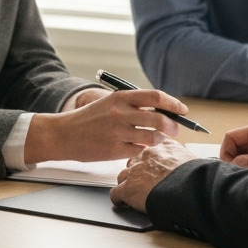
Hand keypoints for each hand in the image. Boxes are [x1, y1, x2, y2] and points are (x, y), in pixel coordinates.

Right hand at [24, 89, 186, 164]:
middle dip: (173, 125)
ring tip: (156, 138)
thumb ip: (132, 105)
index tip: (182, 110)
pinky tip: (136, 146)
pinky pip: (138, 151)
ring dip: (159, 139)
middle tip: (176, 129)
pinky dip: (141, 149)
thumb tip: (161, 109)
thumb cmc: (90, 118)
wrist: (65, 134)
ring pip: (152, 138)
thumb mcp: (109, 103)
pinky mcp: (115, 150)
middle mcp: (120, 113)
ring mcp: (118, 132)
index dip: (173, 103)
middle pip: (158, 118)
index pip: (155, 97)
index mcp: (120, 97)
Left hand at [109, 141, 195, 212]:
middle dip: (138, 173)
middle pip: (135, 162)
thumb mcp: (192, 161)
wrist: (191, 189)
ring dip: (128, 185)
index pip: (150, 151)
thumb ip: (183, 160)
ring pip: (123, 176)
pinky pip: (116, 194)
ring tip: (134, 196)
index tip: (153, 170)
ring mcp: (135, 171)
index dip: (151, 163)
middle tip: (145, 185)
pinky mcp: (128, 188)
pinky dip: (119, 200)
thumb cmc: (197, 179)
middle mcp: (146, 155)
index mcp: (163, 146)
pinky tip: (123, 204)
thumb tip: (189, 167)